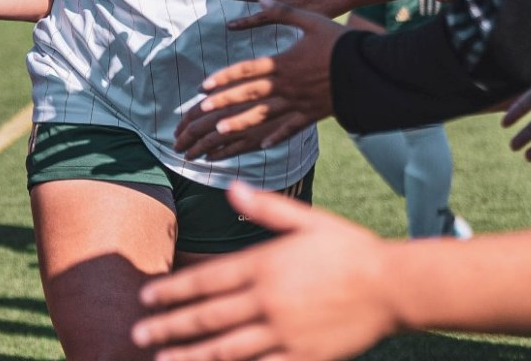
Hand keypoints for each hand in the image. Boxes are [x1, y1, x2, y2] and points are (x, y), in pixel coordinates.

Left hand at [133, 183, 399, 360]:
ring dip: (190, 356)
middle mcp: (268, 301)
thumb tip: (232, 187)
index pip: (206, 280)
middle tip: (137, 335)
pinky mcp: (301, 357)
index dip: (173, 290)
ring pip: (226, 350)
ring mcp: (283, 333)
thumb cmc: (350, 248)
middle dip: (169, 326)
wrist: (393, 286)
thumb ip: (267, 209)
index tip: (146, 298)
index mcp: (265, 265)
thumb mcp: (308, 220)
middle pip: (208, 317)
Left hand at [172, 2, 342, 160]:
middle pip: (248, 95)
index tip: (204, 86)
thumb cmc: (339, 41)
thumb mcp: (311, 20)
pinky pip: (292, 128)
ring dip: (241, 123)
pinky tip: (263, 146)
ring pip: (264, 116)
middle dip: (224, 103)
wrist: (369, 67)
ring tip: (220, 132)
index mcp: (283, 62)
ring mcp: (299, 102)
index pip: (245, 71)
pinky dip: (277, 136)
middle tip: (202, 112)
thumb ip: (283, 11)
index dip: (223, 78)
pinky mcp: (313, 114)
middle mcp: (286, 85)